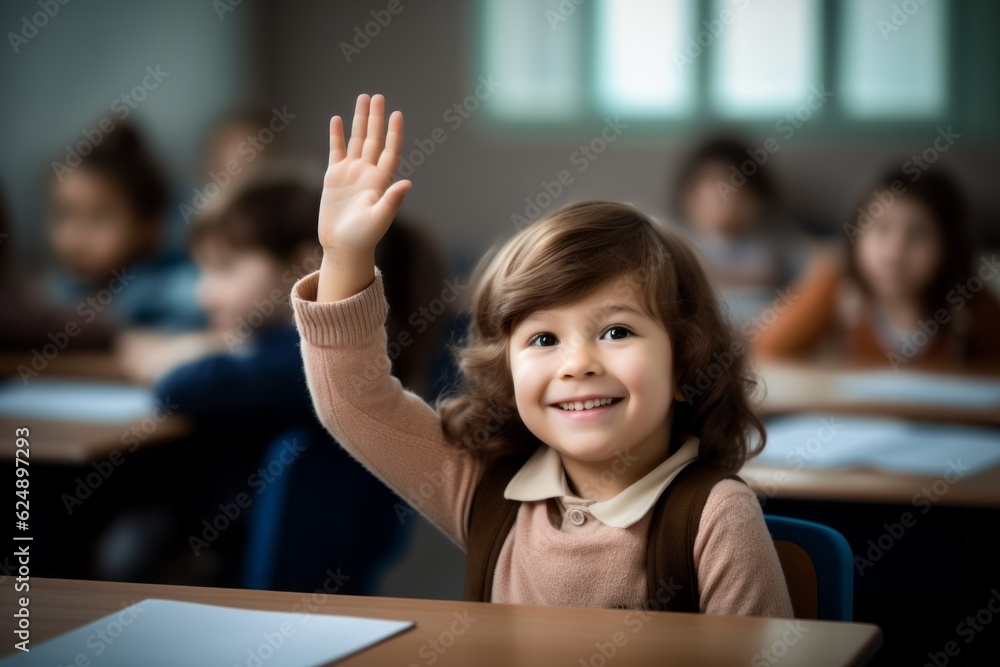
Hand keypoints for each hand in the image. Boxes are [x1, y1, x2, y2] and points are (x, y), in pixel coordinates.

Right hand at [318, 93, 410, 253]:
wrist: (343, 246)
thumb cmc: (364, 236)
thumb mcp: (379, 218)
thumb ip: (392, 200)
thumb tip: (407, 183)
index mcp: (381, 181)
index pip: (390, 151)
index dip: (394, 133)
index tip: (397, 114)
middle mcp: (368, 172)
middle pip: (374, 139)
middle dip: (376, 118)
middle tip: (377, 97)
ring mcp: (351, 173)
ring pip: (356, 140)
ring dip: (359, 120)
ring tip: (362, 99)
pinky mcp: (334, 177)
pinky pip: (336, 150)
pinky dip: (336, 135)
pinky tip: (336, 119)